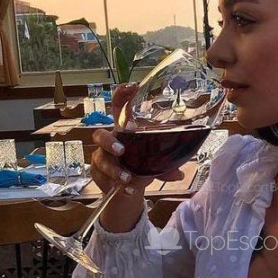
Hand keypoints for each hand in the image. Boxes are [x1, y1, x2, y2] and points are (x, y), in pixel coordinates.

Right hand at [89, 83, 184, 199]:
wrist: (127, 187)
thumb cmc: (140, 165)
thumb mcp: (154, 163)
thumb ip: (166, 166)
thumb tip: (179, 173)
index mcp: (124, 131)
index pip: (118, 107)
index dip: (121, 95)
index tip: (131, 87)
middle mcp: (109, 141)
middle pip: (100, 134)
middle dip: (109, 141)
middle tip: (122, 149)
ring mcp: (101, 157)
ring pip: (101, 159)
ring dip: (114, 169)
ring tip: (127, 178)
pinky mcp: (97, 173)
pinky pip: (103, 177)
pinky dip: (117, 184)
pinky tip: (128, 190)